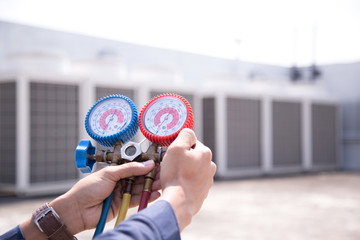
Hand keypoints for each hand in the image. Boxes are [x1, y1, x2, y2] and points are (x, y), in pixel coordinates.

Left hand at [21, 160, 160, 238]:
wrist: (77, 210)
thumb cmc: (87, 189)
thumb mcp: (109, 174)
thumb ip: (129, 169)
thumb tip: (146, 164)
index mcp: (115, 170)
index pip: (134, 165)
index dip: (146, 164)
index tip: (157, 162)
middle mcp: (119, 180)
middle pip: (139, 176)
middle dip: (150, 175)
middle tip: (162, 173)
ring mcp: (122, 192)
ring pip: (140, 187)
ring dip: (150, 185)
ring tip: (161, 183)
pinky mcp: (123, 204)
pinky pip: (137, 199)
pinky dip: (146, 196)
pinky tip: (155, 193)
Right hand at [159, 128, 215, 230]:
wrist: (178, 203)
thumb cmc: (176, 176)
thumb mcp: (176, 148)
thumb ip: (185, 135)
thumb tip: (189, 133)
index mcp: (205, 153)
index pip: (191, 142)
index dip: (179, 147)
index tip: (171, 154)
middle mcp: (210, 166)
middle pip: (191, 157)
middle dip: (181, 160)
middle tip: (170, 166)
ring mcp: (207, 180)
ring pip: (191, 170)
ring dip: (182, 171)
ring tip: (172, 177)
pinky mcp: (202, 192)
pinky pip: (190, 182)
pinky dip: (183, 183)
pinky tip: (176, 186)